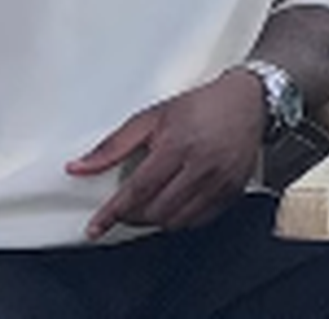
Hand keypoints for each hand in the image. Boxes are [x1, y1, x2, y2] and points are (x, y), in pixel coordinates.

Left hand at [66, 70, 264, 238]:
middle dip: (133, 215)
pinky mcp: (234, 190)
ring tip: (151, 204)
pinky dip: (181, 219)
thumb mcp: (152, 117)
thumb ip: (113, 145)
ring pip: (177, 221)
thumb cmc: (201, 106)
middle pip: (156, 210)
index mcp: (179, 145)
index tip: (96, 227)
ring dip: (156, 219)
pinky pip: (200, 220)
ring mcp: (221, 181)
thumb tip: (79, 167)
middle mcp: (203, 166)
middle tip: (126, 207)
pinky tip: (175, 204)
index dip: (113, 212)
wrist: (249, 101)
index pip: (138, 190)